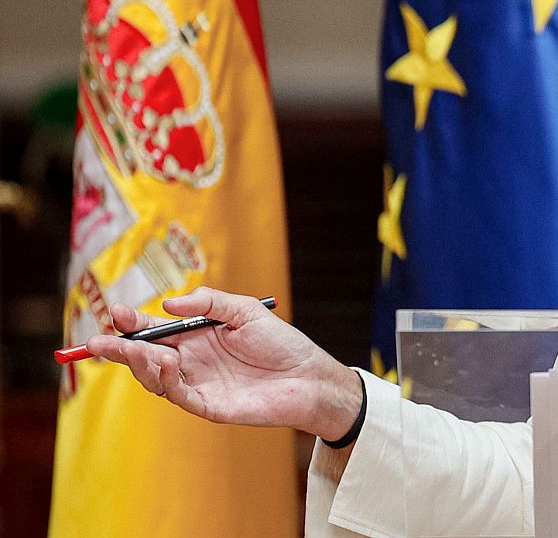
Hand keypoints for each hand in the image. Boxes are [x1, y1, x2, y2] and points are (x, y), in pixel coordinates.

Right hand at [86, 287, 363, 441]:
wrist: (308, 376)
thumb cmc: (281, 343)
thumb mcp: (245, 311)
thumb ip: (209, 302)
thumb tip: (168, 304)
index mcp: (196, 337)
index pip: (154, 330)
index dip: (132, 323)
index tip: (115, 313)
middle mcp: (190, 361)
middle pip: (144, 356)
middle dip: (119, 348)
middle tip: (98, 341)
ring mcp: (196, 384)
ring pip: (153, 378)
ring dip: (139, 364)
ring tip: (136, 348)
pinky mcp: (207, 405)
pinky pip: (177, 395)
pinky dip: (166, 380)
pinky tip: (166, 362)